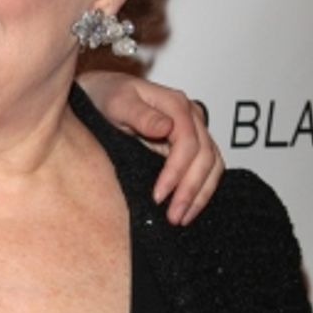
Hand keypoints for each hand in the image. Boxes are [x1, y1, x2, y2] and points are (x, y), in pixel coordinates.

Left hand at [79, 71, 223, 225]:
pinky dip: (200, 190)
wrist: (100, 93)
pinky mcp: (189, 145)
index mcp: (176, 105)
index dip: (176, 173)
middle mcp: (191, 116)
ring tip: (181, 219)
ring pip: (212, 165)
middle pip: (206, 157)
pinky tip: (187, 209)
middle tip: (173, 217)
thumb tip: (166, 127)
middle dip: (191, 190)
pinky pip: (206, 169)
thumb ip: (140, 114)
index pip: (188, 144)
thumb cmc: (105, 95)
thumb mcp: (116, 102)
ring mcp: (193, 131)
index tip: (158, 197)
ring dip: (201, 195)